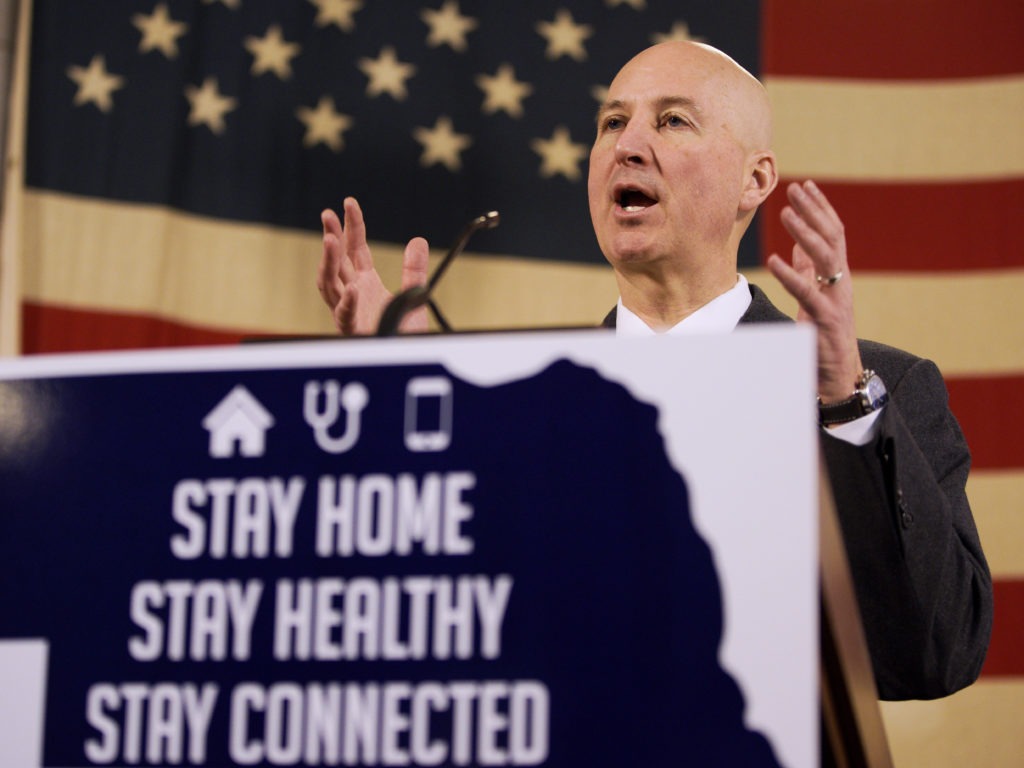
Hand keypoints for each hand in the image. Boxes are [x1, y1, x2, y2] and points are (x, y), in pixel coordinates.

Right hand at [317, 197, 429, 334]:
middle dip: (330, 238)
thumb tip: (418, 239)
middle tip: (327, 214)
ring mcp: (349, 314)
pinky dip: (349, 305)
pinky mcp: (354, 333)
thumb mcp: (414, 298)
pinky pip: (346, 319)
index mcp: (365, 285)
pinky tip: (354, 290)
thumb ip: (414, 270)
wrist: (406, 362)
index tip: (349, 203)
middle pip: (336, 263)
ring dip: (328, 263)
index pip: (354, 250)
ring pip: (330, 286)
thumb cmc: (405, 336)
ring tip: (330, 240)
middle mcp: (353, 296)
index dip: (351, 226)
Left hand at [766, 181, 862, 403]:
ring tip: (785, 212)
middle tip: (795, 188)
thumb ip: (807, 272)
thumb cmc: (825, 337)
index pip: (833, 233)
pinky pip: (807, 293)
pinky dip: (790, 274)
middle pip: (832, 237)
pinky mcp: (825, 319)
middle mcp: (841, 282)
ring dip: (804, 232)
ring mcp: (835, 299)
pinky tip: (773, 259)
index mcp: (837, 276)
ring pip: (824, 257)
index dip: (820, 208)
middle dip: (814, 210)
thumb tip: (797, 246)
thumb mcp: (814, 298)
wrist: (839, 375)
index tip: (805, 186)